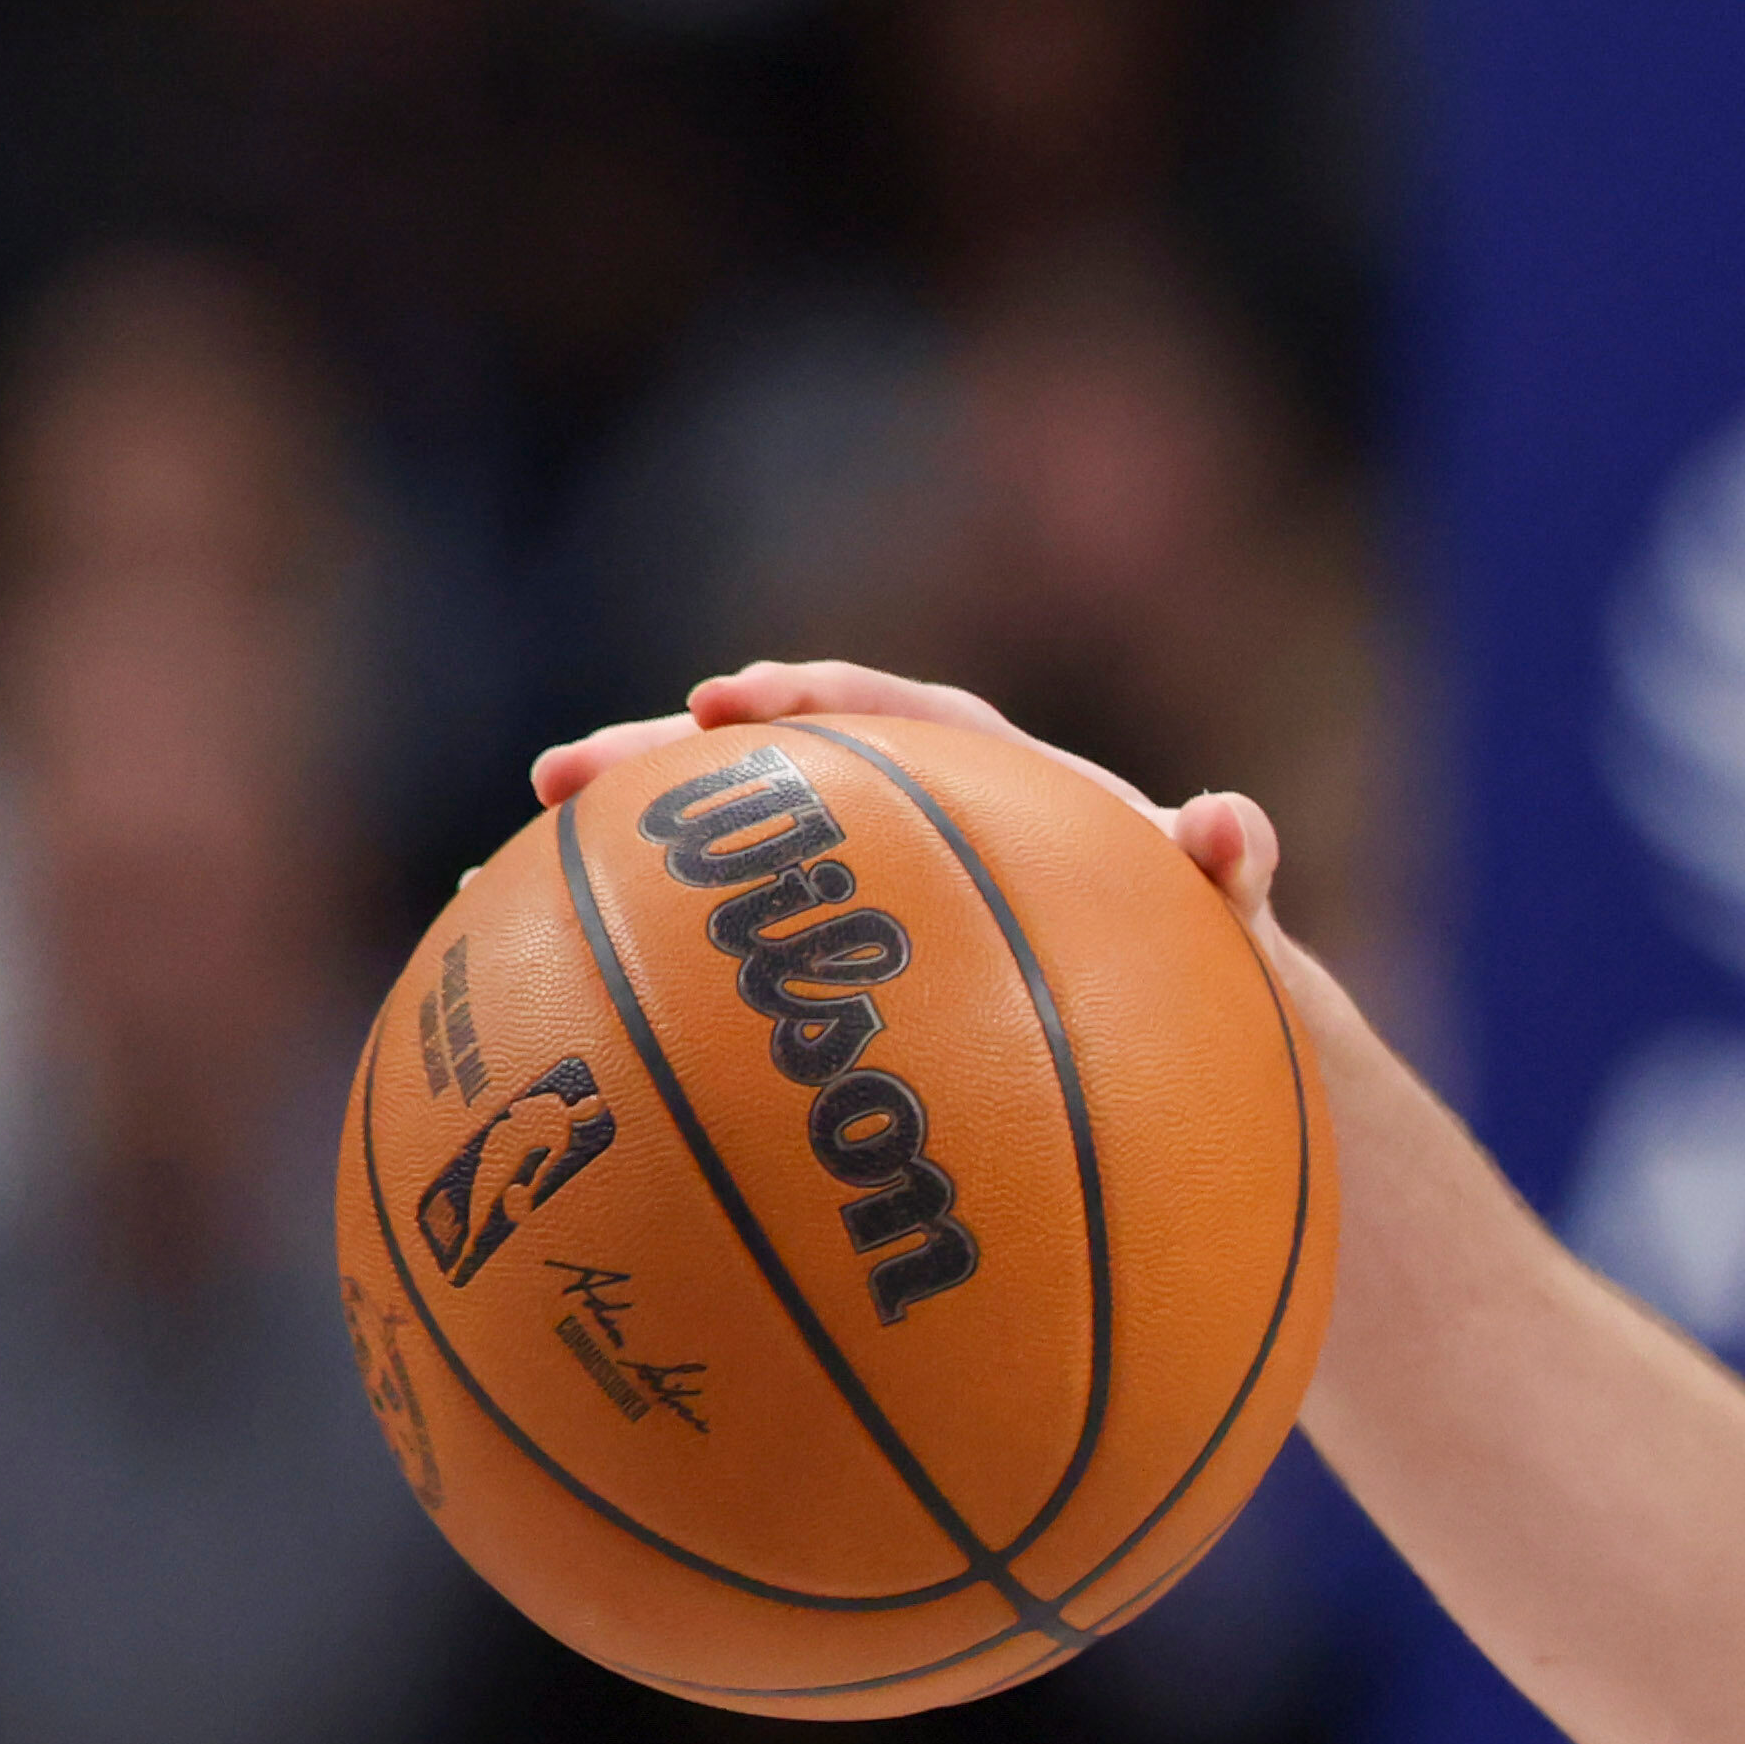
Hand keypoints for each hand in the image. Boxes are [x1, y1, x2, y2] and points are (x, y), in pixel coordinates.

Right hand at [535, 663, 1300, 976]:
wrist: (1199, 1044)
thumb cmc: (1213, 974)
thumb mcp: (1233, 931)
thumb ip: (1234, 871)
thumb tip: (1227, 818)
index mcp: (1007, 785)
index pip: (901, 718)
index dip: (816, 700)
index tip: (733, 700)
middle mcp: (922, 826)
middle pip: (775, 773)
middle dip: (666, 761)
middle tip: (563, 773)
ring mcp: (872, 901)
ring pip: (736, 861)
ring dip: (632, 853)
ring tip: (509, 871)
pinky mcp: (844, 972)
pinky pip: (741, 964)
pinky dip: (653, 970)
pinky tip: (559, 1016)